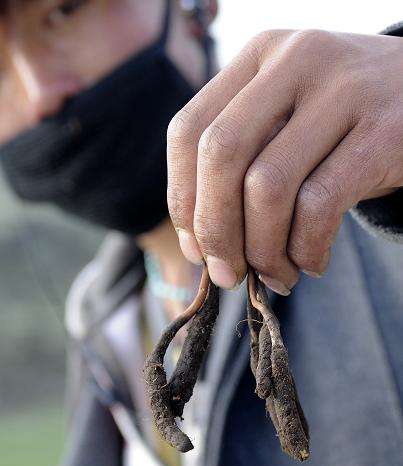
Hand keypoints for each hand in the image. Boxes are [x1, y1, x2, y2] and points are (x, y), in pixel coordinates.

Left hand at [167, 29, 402, 293]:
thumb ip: (241, 162)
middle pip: (221, 155)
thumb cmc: (337, 122)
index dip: (183, 200)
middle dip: (215, 230)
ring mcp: (343, 89)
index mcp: (258, 57)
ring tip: (276, 275)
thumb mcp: (284, 121)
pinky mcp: (384, 129)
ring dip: (263, 250)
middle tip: (226, 274)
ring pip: (268, 186)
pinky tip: (310, 263)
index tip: (195, 249)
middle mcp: (295, 60)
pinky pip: (319, 204)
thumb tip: (199, 245)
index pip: (189, 131)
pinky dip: (306, 248)